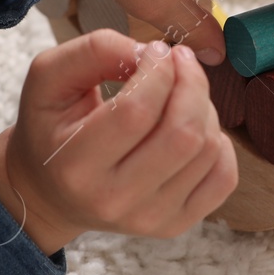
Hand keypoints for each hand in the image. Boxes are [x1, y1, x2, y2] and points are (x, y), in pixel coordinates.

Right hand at [0, 30, 237, 252]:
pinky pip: (224, 177)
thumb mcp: (48, 77)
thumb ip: (93, 51)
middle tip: (180, 60)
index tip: (156, 50)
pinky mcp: (176, 225)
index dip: (157, 69)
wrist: (50, 193)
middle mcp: (113, 199)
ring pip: (208, 149)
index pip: (136, 110)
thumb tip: (152, 52)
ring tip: (180, 94)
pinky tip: (194, 127)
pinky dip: (219, 142)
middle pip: (183, 133)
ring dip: (204, 107)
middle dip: (192, 82)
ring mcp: (149, 219)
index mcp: (75, 165)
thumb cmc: (51, 128)